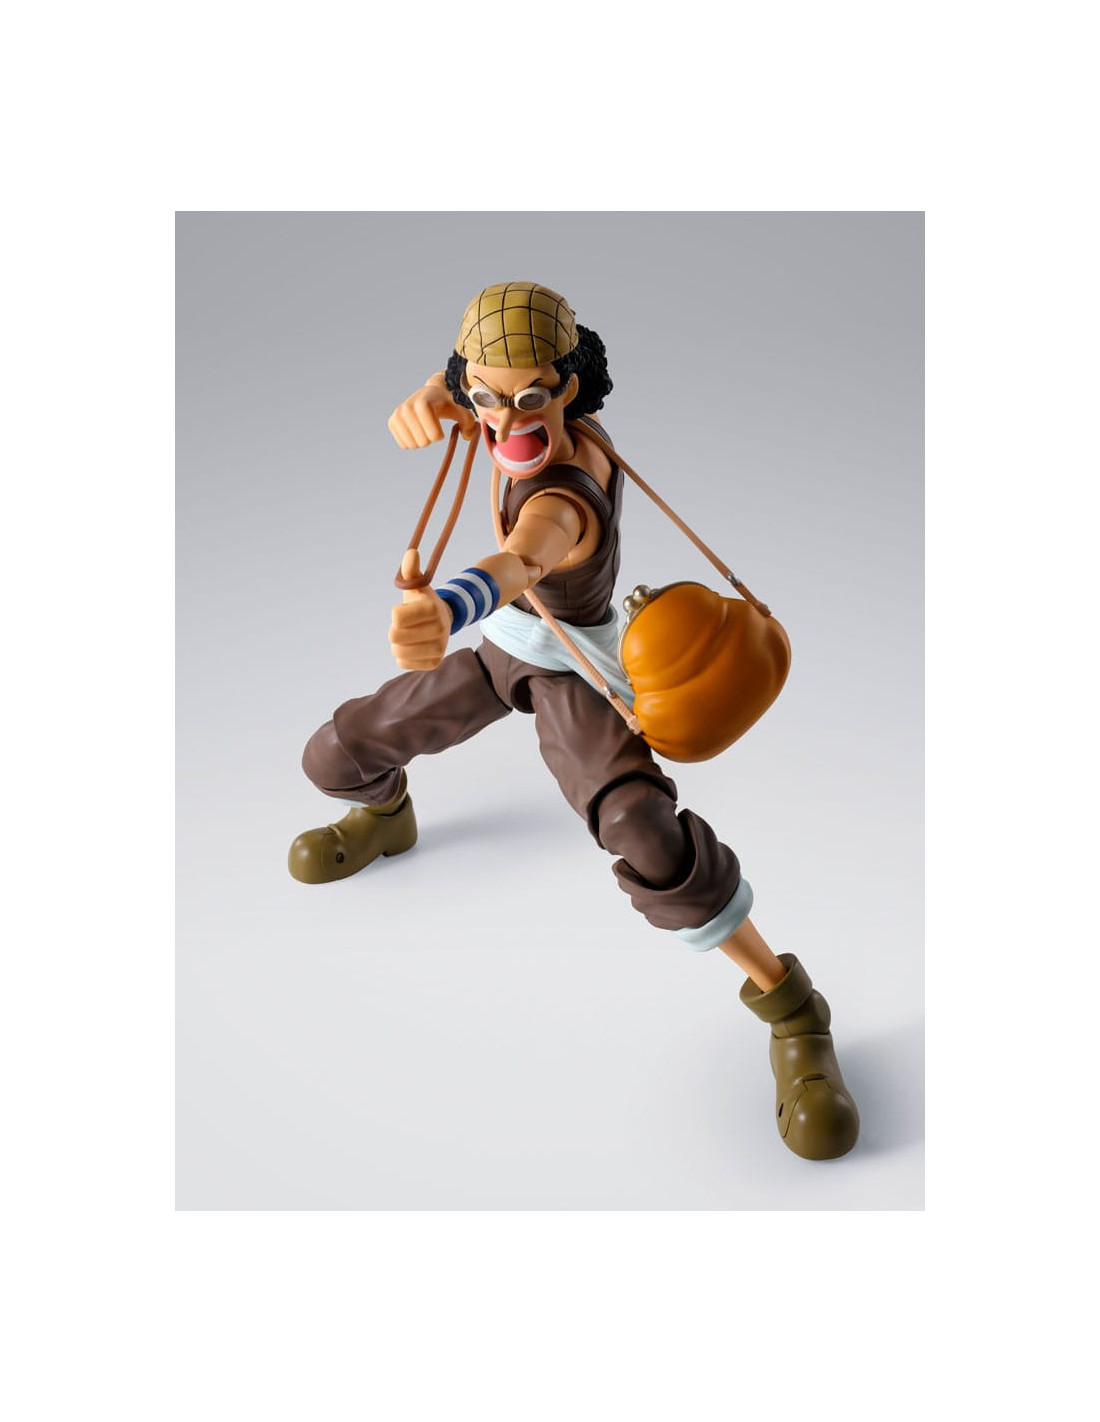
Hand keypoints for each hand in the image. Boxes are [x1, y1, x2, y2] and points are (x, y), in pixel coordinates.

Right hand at [388, 376, 477, 447]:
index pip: (434, 436)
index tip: (440, 426)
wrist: (432, 392)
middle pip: (423, 442)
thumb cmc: (449, 404)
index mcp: (423, 404)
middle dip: (430, 438)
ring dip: (421, 441)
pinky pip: (403, 445)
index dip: (439, 435)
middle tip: (431, 426)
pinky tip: (415, 430)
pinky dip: (412, 442)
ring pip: (412, 445)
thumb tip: (467, 436)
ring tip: (423, 427)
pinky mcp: (392, 421)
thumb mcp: (462, 411)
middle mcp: (407, 408)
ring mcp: (398, 414)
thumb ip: (468, 423)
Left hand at [388, 549, 451, 670]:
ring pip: (398, 653)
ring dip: (397, 644)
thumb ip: (411, 570)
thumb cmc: (423, 601)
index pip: (397, 617)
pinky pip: (404, 664)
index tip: (405, 610)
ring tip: (406, 637)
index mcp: (432, 608)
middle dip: (395, 630)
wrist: (444, 621)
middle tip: (405, 625)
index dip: (396, 613)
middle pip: (395, 636)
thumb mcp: (417, 585)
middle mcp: (439, 629)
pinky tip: (412, 647)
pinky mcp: (435, 662)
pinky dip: (402, 657)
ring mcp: (438, 648)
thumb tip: (412, 552)